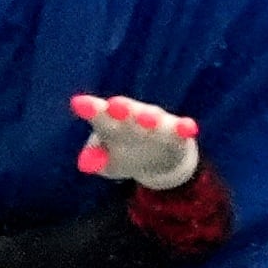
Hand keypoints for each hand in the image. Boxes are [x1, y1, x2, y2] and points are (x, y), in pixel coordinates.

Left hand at [70, 93, 199, 188]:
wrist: (158, 160)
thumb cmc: (125, 156)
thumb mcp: (108, 164)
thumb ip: (95, 160)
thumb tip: (85, 163)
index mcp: (111, 123)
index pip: (99, 114)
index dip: (90, 110)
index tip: (79, 104)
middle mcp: (133, 117)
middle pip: (126, 111)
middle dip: (121, 108)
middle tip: (115, 105)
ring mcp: (157, 122)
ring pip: (153, 117)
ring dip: (150, 118)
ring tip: (148, 120)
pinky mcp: (177, 132)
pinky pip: (181, 128)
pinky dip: (184, 127)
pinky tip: (189, 128)